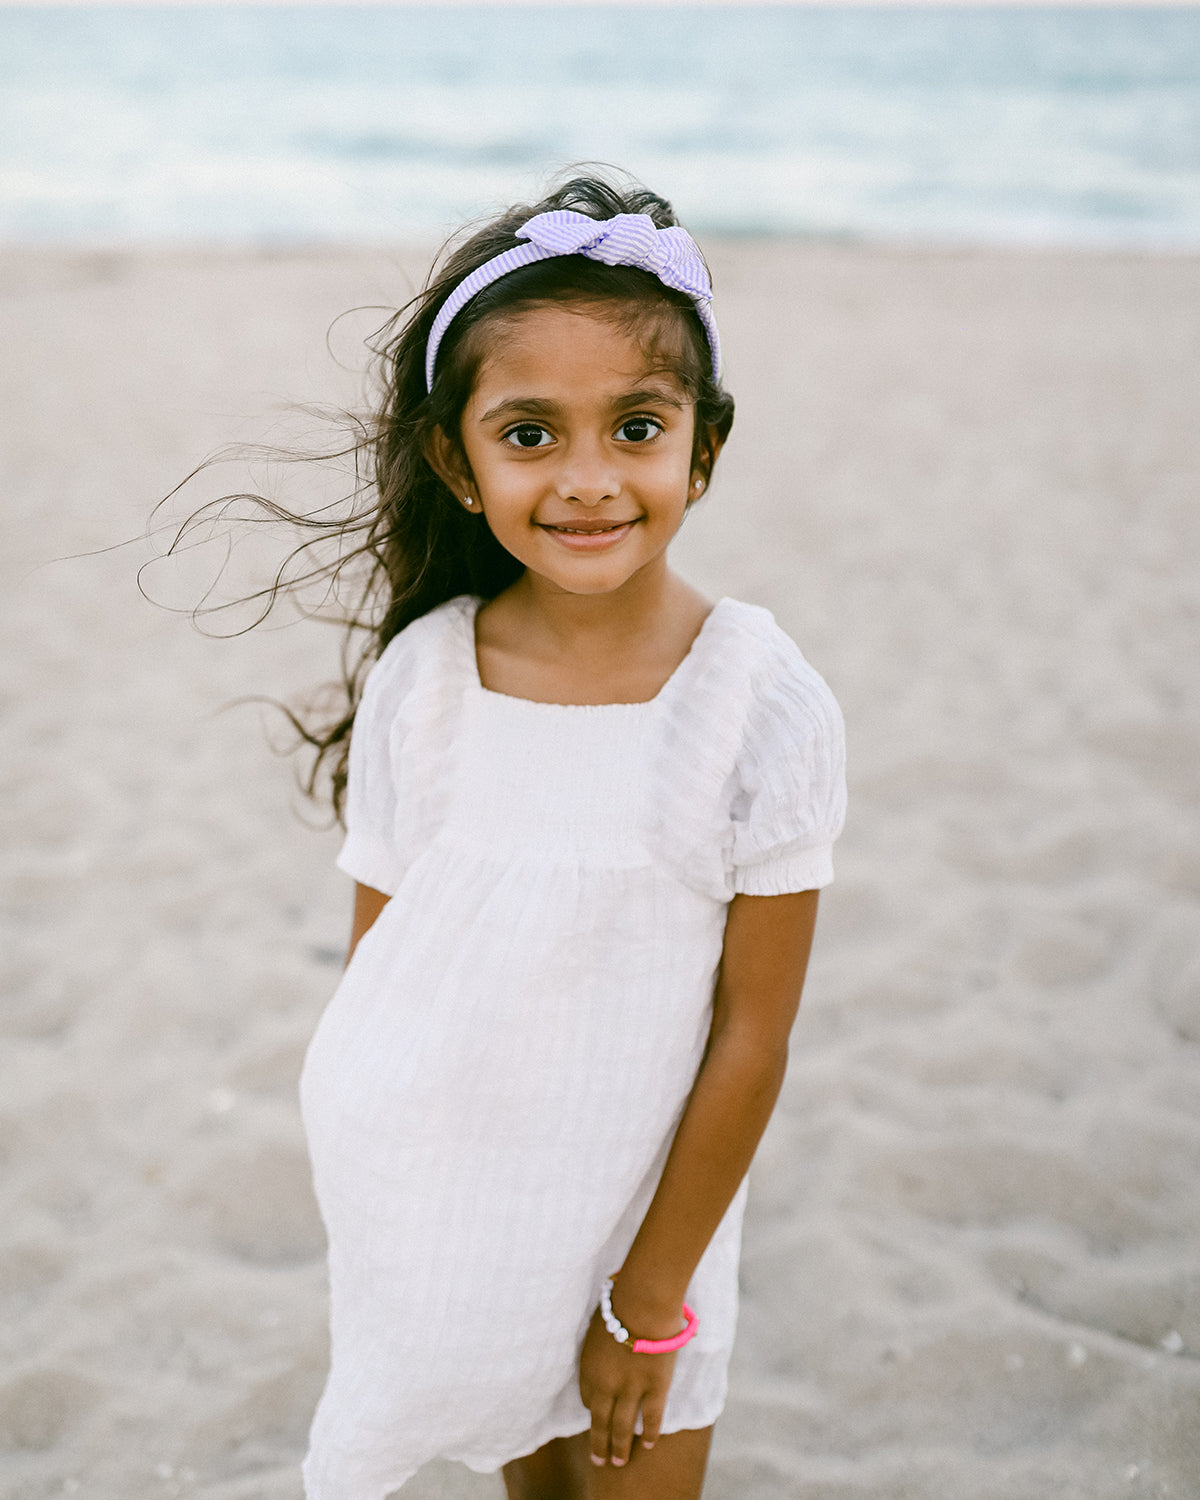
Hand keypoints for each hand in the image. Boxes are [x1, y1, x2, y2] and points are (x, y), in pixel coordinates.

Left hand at [578, 1306, 677, 1467]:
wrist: (642, 1302)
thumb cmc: (620, 1304)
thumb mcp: (598, 1326)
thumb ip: (599, 1346)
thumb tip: (603, 1351)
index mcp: (589, 1369)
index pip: (588, 1398)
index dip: (594, 1408)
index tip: (597, 1415)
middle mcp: (606, 1385)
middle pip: (600, 1421)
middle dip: (599, 1444)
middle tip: (600, 1462)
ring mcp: (631, 1389)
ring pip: (622, 1427)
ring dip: (620, 1448)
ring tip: (619, 1462)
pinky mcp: (655, 1387)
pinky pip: (651, 1417)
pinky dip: (649, 1433)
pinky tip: (647, 1445)